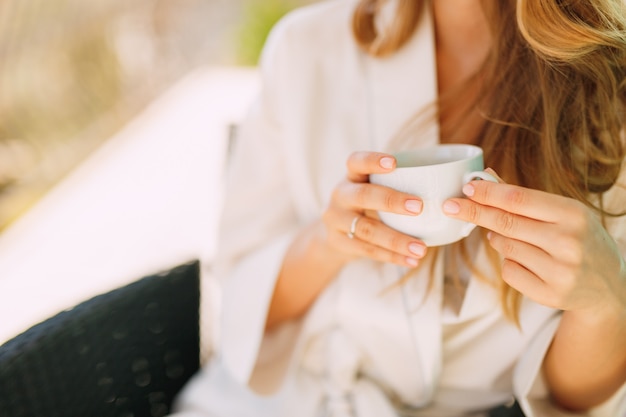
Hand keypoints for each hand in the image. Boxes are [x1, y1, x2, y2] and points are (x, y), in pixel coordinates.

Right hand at [321, 151, 427, 267]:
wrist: (334, 232)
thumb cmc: (368, 204)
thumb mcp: (374, 188)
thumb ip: (401, 182)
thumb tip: (454, 180)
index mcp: (352, 176)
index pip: (356, 161)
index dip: (372, 160)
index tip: (394, 163)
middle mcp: (341, 194)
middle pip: (363, 195)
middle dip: (391, 201)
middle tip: (419, 207)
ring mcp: (336, 220)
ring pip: (366, 229)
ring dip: (396, 240)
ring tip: (422, 248)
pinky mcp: (338, 242)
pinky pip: (367, 250)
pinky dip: (392, 257)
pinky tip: (411, 261)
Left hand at [442, 171, 625, 313]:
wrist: (608, 284)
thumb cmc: (579, 238)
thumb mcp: (561, 211)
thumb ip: (522, 197)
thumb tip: (484, 176)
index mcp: (573, 214)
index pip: (518, 200)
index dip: (488, 193)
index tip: (466, 188)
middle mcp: (568, 242)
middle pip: (505, 223)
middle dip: (473, 212)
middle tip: (450, 205)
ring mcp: (560, 272)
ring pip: (504, 248)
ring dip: (497, 239)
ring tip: (512, 237)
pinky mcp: (550, 295)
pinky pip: (509, 272)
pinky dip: (509, 264)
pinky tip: (527, 262)